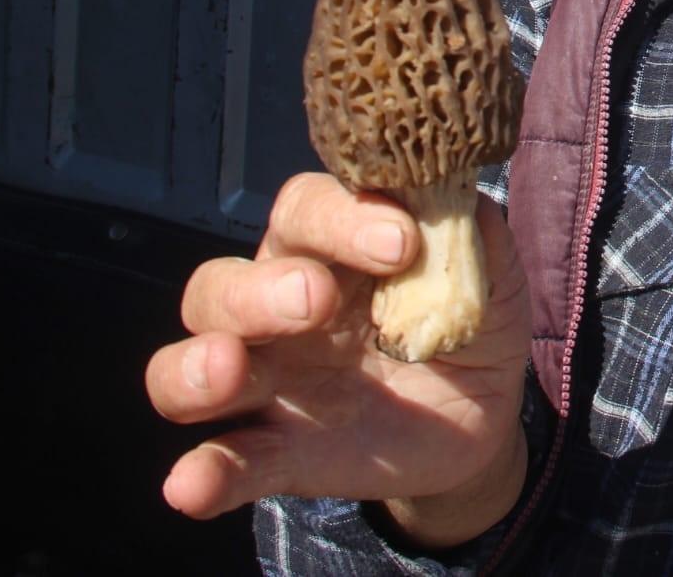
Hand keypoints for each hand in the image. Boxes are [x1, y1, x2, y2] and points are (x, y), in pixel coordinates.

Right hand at [145, 173, 531, 538]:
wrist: (483, 416)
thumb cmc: (466, 321)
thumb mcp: (487, 271)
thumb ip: (470, 228)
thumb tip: (453, 186)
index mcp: (328, 250)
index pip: (303, 211)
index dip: (340, 217)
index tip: (401, 242)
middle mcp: (276, 306)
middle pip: (221, 285)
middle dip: (258, 290)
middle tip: (314, 299)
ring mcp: (270, 382)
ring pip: (186, 363)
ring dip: (195, 366)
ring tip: (227, 369)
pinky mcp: (277, 452)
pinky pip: (224, 460)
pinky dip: (203, 473)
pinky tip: (194, 484)